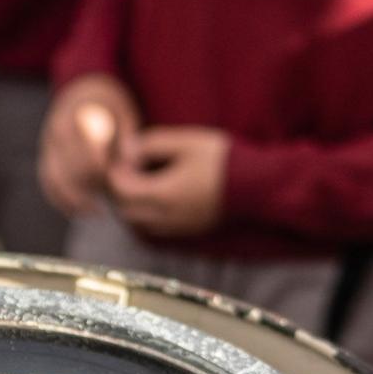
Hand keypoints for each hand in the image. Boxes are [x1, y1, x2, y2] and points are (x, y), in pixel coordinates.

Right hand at [40, 76, 141, 216]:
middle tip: (113, 201)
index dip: (105, 175)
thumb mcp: (123, 111)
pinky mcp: (45, 156)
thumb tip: (133, 166)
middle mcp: (56, 132)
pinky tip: (78, 211)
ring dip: (74, 201)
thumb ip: (128, 136)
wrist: (81, 90)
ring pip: (55, 181)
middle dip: (92, 190)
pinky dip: (60, 199)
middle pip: (72, 172)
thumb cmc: (109, 103)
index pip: (89, 157)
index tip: (121, 184)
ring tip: (95, 213)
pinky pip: (48, 182)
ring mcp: (47, 145)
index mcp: (76, 117)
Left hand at [108, 126, 228, 237]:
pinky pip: (155, 229)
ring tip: (142, 182)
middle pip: (126, 211)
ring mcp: (177, 228)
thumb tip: (126, 149)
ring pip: (138, 224)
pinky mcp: (188, 231)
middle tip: (128, 169)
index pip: (121, 189)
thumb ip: (151, 143)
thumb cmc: (221, 160)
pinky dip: (147, 215)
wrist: (256, 186)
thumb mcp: (185, 141)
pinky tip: (159, 197)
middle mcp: (165, 218)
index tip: (124, 156)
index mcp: (162, 195)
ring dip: (132, 205)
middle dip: (120, 190)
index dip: (116, 172)